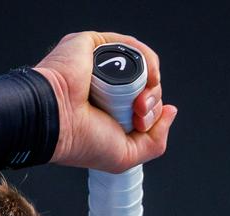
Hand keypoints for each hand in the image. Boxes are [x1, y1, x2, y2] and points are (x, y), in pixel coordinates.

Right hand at [32, 31, 176, 172]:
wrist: (58, 122)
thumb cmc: (81, 141)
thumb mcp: (127, 156)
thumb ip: (155, 141)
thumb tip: (171, 111)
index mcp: (109, 111)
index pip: (142, 105)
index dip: (151, 115)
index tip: (140, 125)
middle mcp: (105, 87)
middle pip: (145, 86)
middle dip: (152, 102)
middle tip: (138, 114)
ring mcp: (99, 65)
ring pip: (141, 67)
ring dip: (151, 84)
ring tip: (139, 101)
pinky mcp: (94, 45)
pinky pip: (130, 46)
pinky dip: (147, 59)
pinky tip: (149, 75)